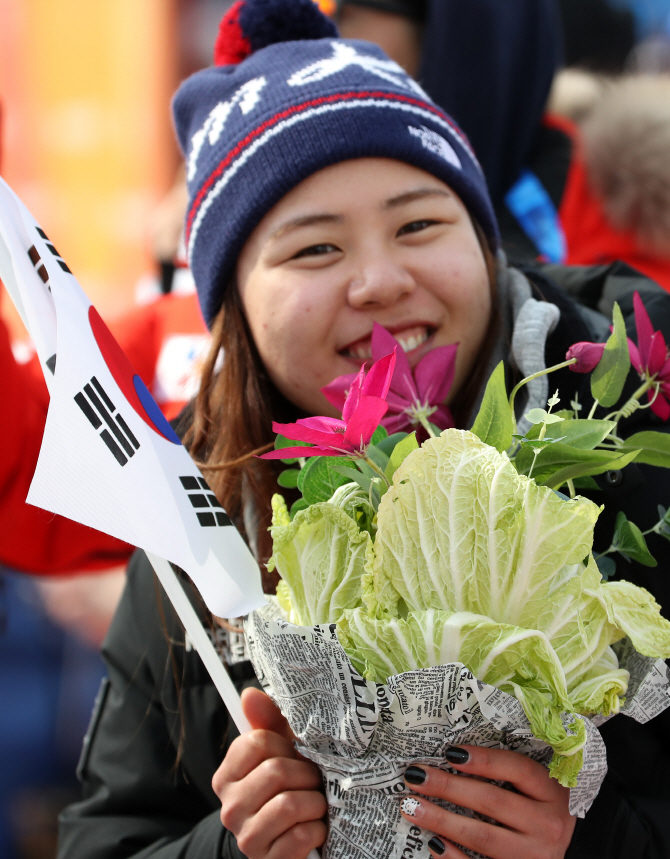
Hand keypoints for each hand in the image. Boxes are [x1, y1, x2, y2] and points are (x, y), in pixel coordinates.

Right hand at [212, 687, 326, 858]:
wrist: (290, 843)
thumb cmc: (290, 787)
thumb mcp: (282, 751)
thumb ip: (268, 722)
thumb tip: (249, 694)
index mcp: (227, 776)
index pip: (257, 742)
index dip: (285, 745)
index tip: (293, 755)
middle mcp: (229, 807)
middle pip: (276, 771)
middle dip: (307, 774)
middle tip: (313, 780)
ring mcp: (246, 837)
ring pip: (290, 804)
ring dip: (315, 802)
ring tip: (316, 804)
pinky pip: (301, 836)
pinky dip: (317, 830)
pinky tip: (314, 830)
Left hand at [399, 746, 575, 857]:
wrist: (571, 854)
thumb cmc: (544, 812)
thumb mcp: (539, 790)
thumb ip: (509, 775)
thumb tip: (454, 758)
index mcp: (550, 793)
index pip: (518, 769)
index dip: (484, 760)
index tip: (450, 753)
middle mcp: (546, 824)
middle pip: (492, 801)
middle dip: (449, 787)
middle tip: (417, 776)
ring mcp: (534, 854)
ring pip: (483, 836)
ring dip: (443, 820)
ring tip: (412, 807)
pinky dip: (455, 857)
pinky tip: (433, 843)